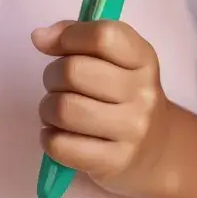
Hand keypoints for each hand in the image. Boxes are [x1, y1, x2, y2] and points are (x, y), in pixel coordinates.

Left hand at [32, 20, 172, 197]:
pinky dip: (48, 138)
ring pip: (64, 109)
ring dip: (47, 109)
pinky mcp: (113, 161)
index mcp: (144, 58)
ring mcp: (131, 128)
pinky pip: (61, 145)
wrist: (157, 149)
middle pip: (75, 71)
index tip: (52, 44)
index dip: (70, 36)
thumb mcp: (117, 62)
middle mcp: (142, 91)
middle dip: (52, 76)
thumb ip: (80, 40)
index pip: (104, 36)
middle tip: (57, 84)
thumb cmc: (126, 97)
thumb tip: (39, 36)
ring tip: (55, 111)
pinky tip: (58, 135)